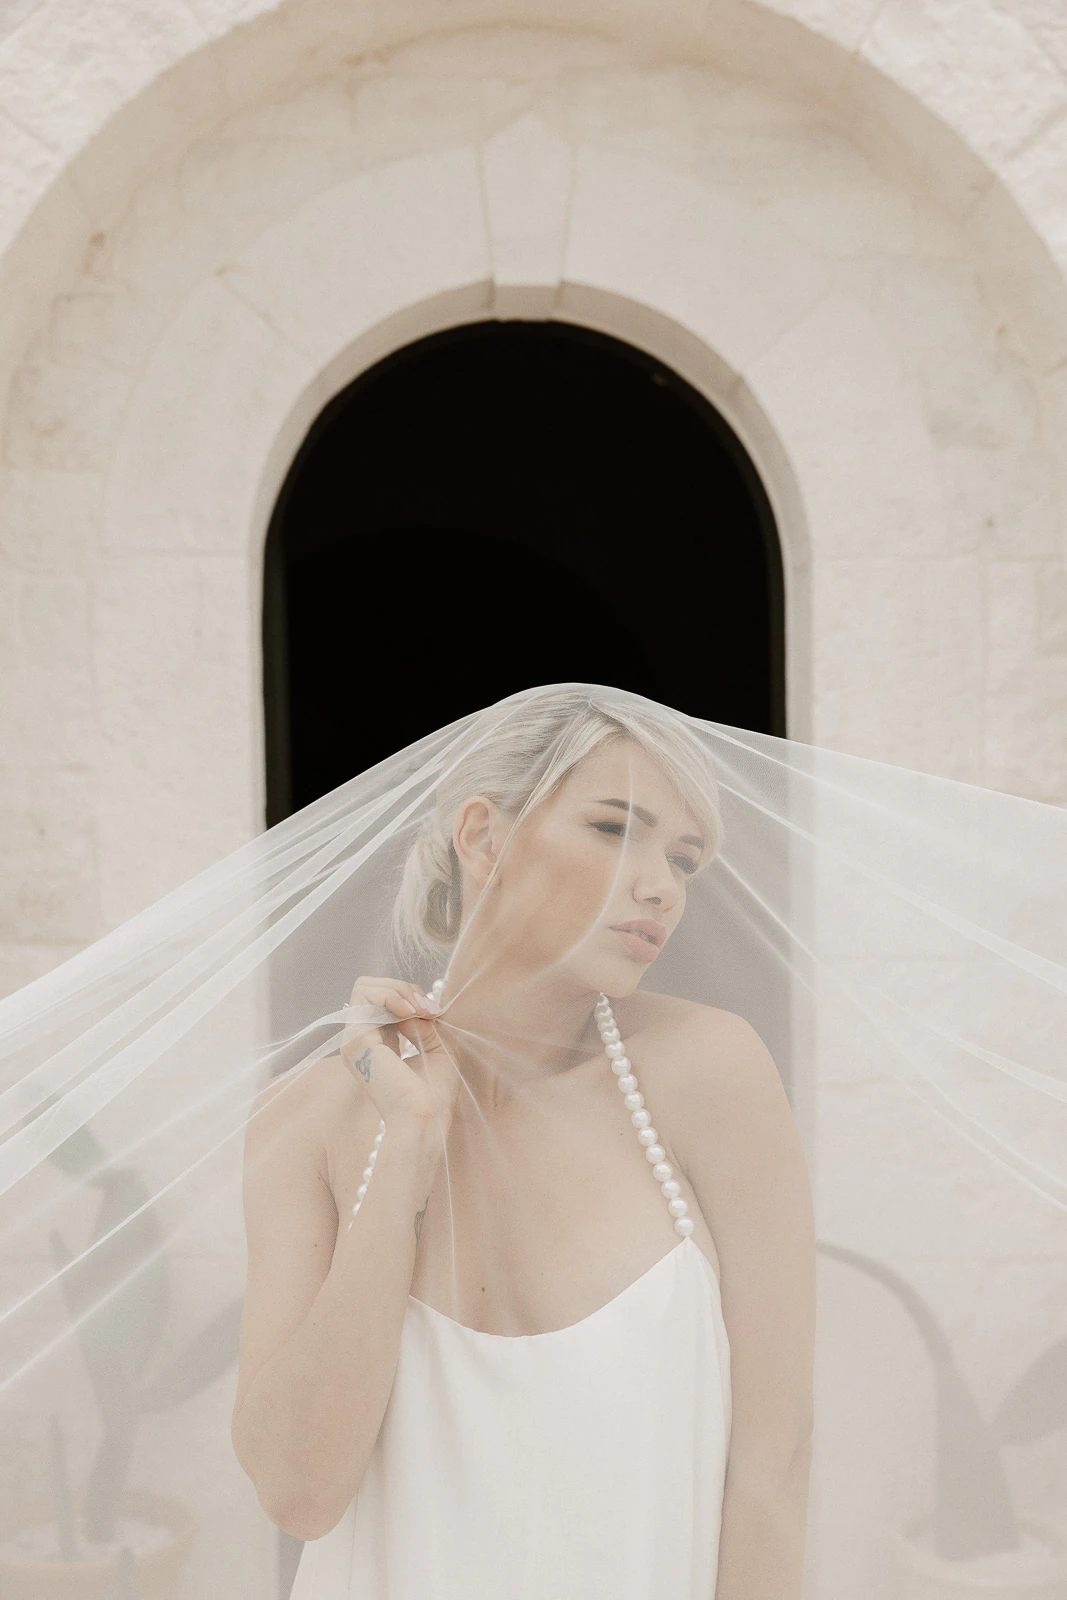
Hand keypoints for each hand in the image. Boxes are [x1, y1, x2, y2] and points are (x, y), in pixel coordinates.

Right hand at [338, 976, 458, 1133]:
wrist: (426, 1119)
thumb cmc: (434, 1093)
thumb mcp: (436, 1045)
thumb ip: (423, 1020)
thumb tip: (412, 1005)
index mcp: (377, 1044)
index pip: (382, 1000)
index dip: (409, 996)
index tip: (434, 1012)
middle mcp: (361, 1041)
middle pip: (369, 988)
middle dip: (401, 988)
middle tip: (427, 1009)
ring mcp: (354, 1040)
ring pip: (365, 987)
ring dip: (398, 990)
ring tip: (419, 1009)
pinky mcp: (356, 1041)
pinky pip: (365, 996)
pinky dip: (392, 996)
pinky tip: (411, 1012)